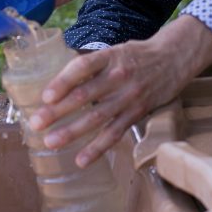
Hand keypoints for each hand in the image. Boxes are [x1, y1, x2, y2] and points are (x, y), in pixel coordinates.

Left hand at [26, 16, 211, 167]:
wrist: (174, 57)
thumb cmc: (137, 55)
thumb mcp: (116, 51)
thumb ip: (92, 65)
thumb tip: (59, 84)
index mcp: (111, 56)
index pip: (82, 67)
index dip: (63, 81)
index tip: (45, 96)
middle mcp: (120, 75)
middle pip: (85, 95)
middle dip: (58, 111)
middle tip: (36, 123)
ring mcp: (130, 96)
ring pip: (98, 117)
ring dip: (72, 132)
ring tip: (50, 143)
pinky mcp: (138, 112)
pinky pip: (115, 133)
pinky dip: (98, 148)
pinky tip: (81, 160)